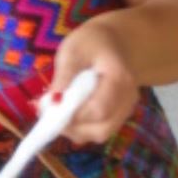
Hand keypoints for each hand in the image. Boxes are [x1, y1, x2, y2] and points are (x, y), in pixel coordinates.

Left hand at [46, 21, 139, 145]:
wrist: (116, 43)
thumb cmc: (92, 43)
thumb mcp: (73, 49)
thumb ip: (65, 74)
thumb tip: (53, 101)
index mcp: (119, 79)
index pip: (98, 110)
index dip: (72, 116)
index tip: (49, 107)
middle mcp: (127, 100)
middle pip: (101, 129)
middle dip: (71, 127)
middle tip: (49, 112)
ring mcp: (125, 111)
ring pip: (99, 134)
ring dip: (74, 129)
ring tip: (57, 110)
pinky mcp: (118, 117)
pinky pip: (98, 130)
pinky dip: (80, 127)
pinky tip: (68, 112)